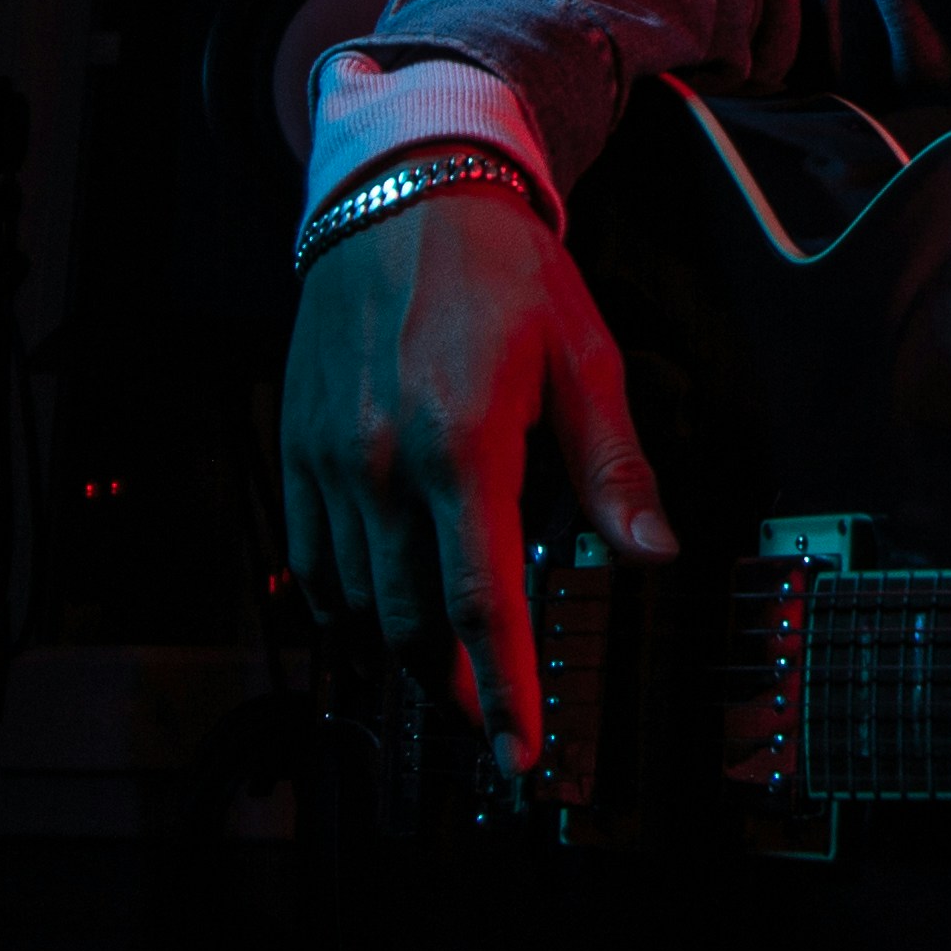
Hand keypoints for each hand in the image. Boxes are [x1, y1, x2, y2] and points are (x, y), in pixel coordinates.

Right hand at [280, 179, 673, 771]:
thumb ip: (615, 468)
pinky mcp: (294, 450)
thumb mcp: (585, 356)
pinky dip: (346, 602)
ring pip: (357, 604)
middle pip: (413, 624)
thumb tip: (655, 557)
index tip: (521, 757)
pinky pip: (311, 561)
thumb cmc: (503, 272)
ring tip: (450, 671)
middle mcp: (382, 464)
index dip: (503, 693)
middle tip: (494, 720)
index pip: (482, 603)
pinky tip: (385, 610)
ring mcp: (328, 461)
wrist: (398, 194)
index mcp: (464, 445)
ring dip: (402, 650)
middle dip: (454, 688)